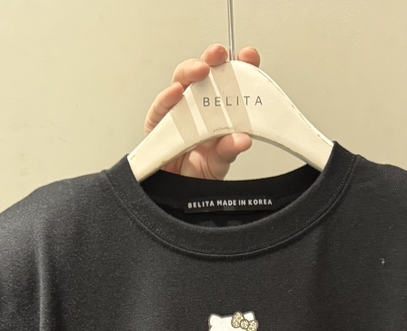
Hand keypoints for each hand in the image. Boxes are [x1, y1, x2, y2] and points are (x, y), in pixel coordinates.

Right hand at [144, 42, 260, 178]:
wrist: (178, 198)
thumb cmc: (199, 175)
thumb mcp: (219, 164)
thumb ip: (229, 150)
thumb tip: (243, 139)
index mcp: (218, 112)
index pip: (230, 82)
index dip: (240, 67)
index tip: (248, 56)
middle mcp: (197, 107)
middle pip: (204, 74)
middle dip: (212, 59)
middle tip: (220, 55)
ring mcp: (177, 113)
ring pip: (181, 82)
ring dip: (190, 72)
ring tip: (201, 70)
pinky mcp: (157, 125)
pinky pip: (160, 109)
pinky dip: (167, 99)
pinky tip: (175, 92)